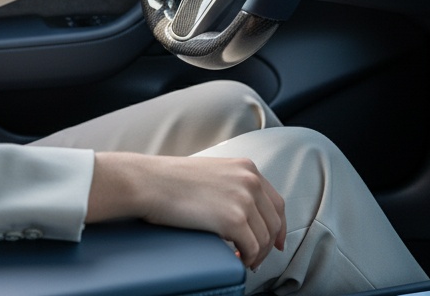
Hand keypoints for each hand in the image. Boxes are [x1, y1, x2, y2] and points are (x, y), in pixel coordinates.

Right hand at [87, 151, 285, 270]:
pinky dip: (247, 259)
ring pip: (265, 238)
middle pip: (274, 222)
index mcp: (247, 168)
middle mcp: (250, 181)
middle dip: (268, 245)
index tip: (276, 242)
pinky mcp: (233, 219)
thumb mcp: (213, 172)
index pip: (276, 202)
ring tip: (244, 261)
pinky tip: (237, 260)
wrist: (151, 182)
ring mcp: (244, 199)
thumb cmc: (171, 179)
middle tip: (256, 259)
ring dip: (257, 254)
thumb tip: (242, 210)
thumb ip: (233, 184)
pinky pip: (251, 248)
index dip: (279, 226)